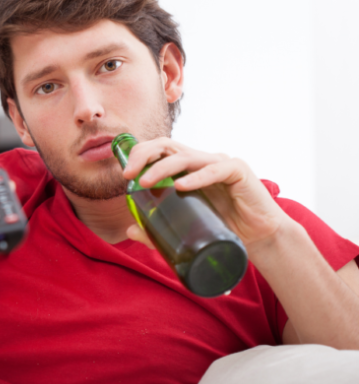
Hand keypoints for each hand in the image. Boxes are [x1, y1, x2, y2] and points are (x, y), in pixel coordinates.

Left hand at [121, 137, 290, 249]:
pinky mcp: (238, 171)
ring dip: (162, 168)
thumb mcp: (186, 225)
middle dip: (144, 155)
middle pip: (167, 145)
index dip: (139, 155)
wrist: (260, 237)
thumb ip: (158, 227)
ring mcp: (219, 163)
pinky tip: (181, 186)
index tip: (124, 174)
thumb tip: (129, 231)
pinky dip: (197, 178)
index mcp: (186, 168)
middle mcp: (200, 160)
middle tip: (129, 175)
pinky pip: (215, 169)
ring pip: (186, 157)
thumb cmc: (222, 226)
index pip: (158, 150)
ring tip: (146, 182)